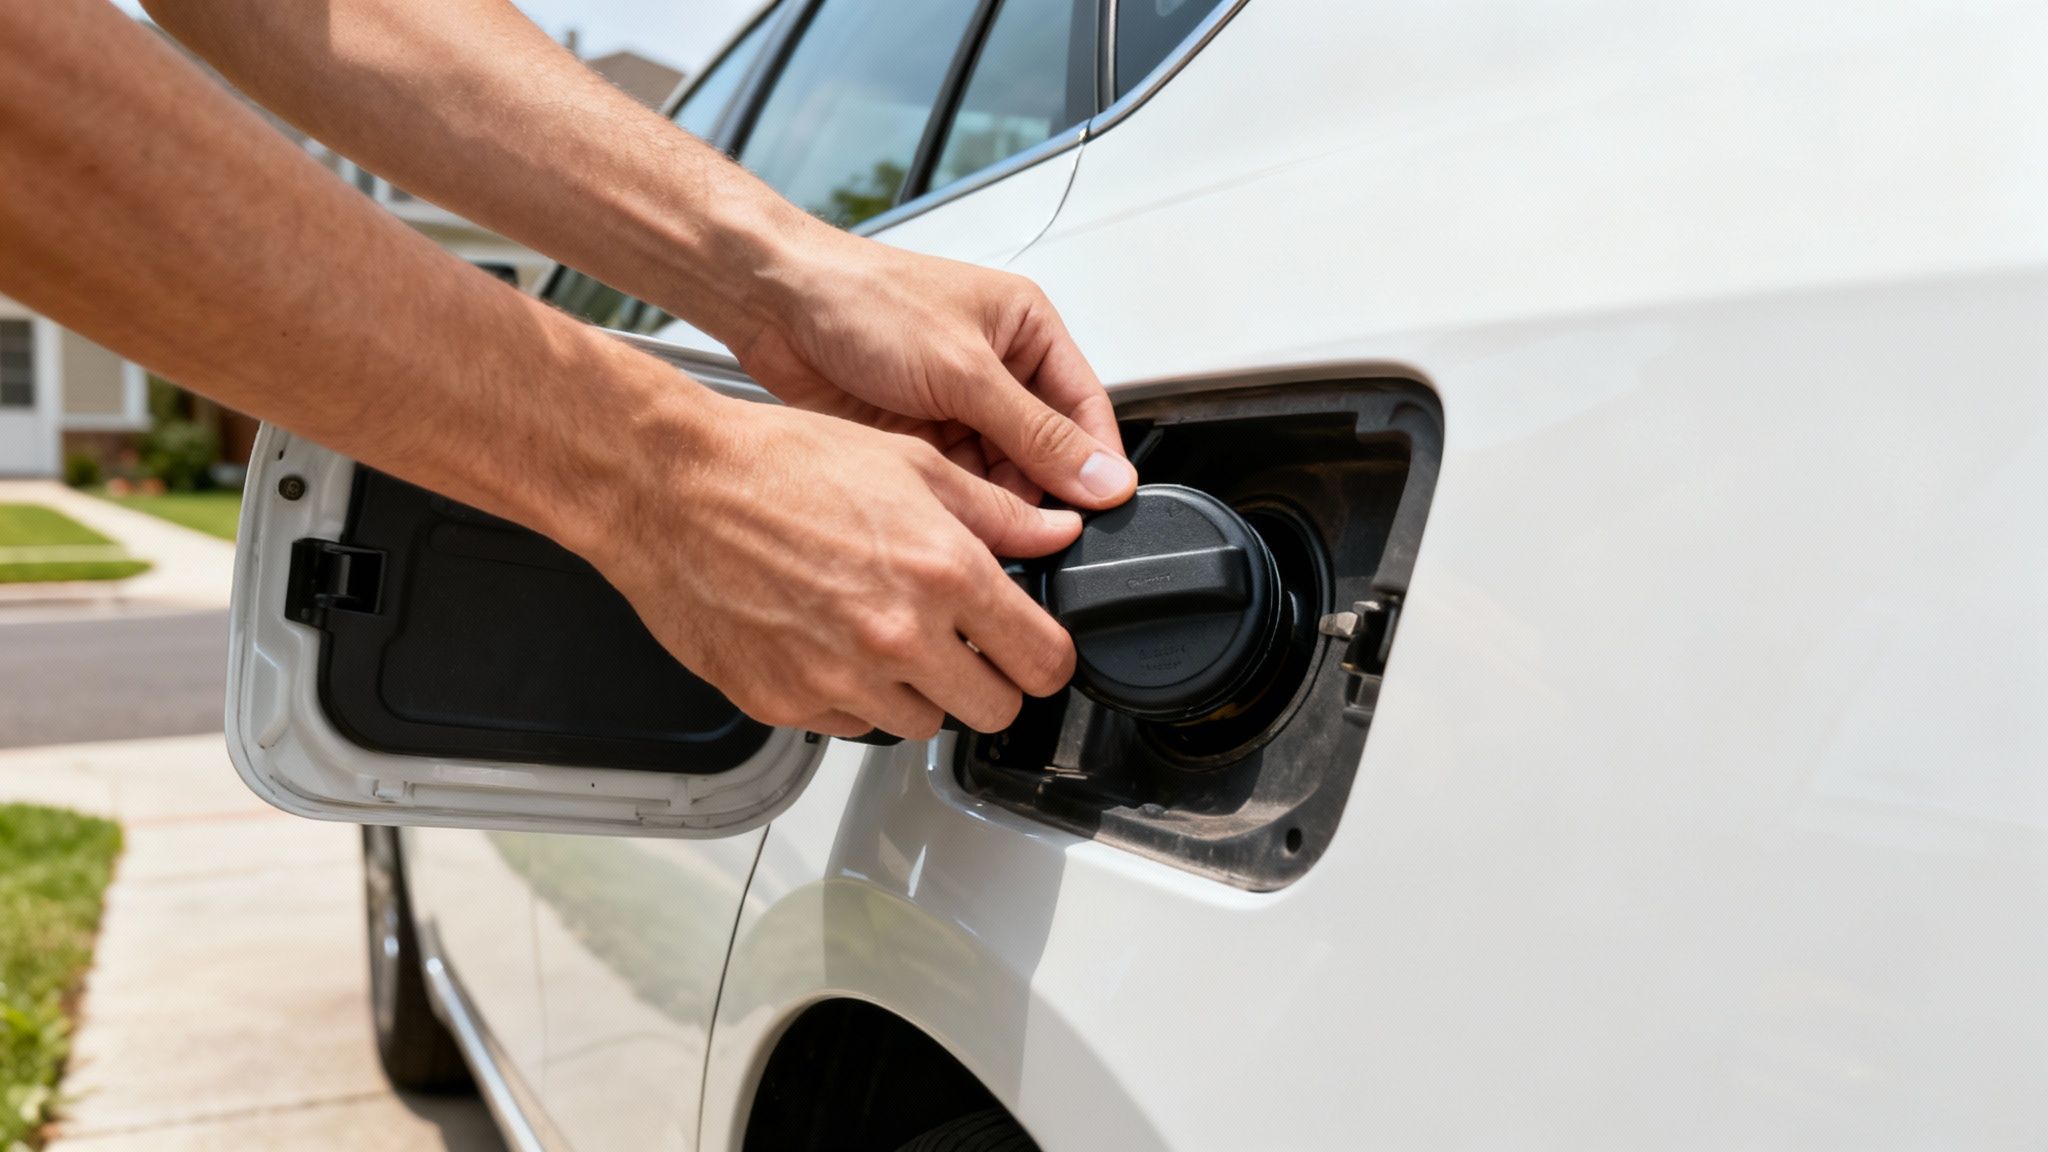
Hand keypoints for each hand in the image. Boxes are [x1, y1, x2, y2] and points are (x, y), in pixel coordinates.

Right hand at [588, 396, 1083, 739]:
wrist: (669, 490)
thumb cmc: (778, 465)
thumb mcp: (907, 463)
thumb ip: (995, 512)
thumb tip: (1055, 533)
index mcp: (943, 573)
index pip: (1043, 662)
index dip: (1047, 659)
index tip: (1034, 652)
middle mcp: (899, 638)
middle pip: (994, 712)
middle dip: (991, 684)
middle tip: (964, 648)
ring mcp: (840, 682)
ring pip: (922, 724)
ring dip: (918, 691)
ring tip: (881, 631)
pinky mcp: (787, 706)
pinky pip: (849, 726)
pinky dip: (851, 697)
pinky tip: (828, 642)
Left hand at [730, 227, 1137, 509]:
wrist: (776, 305)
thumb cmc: (861, 300)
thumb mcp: (964, 370)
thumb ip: (1036, 432)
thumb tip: (1101, 477)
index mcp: (1026, 328)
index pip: (1085, 406)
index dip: (1096, 462)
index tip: (1103, 512)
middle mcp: (997, 366)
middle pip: (1045, 448)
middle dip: (1042, 488)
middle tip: (1040, 530)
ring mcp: (957, 402)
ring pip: (1001, 471)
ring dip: (997, 499)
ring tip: (991, 525)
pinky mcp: (920, 433)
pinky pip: (958, 480)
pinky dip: (959, 500)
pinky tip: (954, 516)